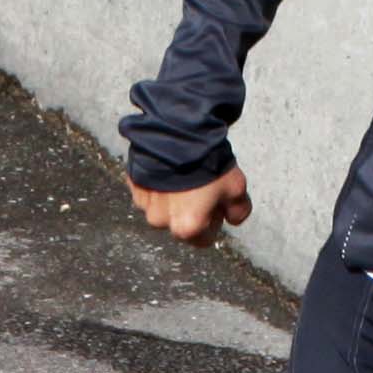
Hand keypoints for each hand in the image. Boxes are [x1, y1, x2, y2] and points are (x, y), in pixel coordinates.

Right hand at [131, 166, 252, 243]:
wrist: (179, 132)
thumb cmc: (208, 163)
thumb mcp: (236, 187)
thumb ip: (238, 211)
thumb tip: (233, 219)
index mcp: (187, 228)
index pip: (203, 240)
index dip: (213, 222)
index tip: (216, 205)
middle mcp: (161, 222)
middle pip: (180, 223)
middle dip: (189, 211)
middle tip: (201, 187)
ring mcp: (144, 204)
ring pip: (162, 208)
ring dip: (171, 197)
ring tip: (184, 174)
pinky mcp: (133, 186)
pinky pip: (149, 191)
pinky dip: (157, 184)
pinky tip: (169, 167)